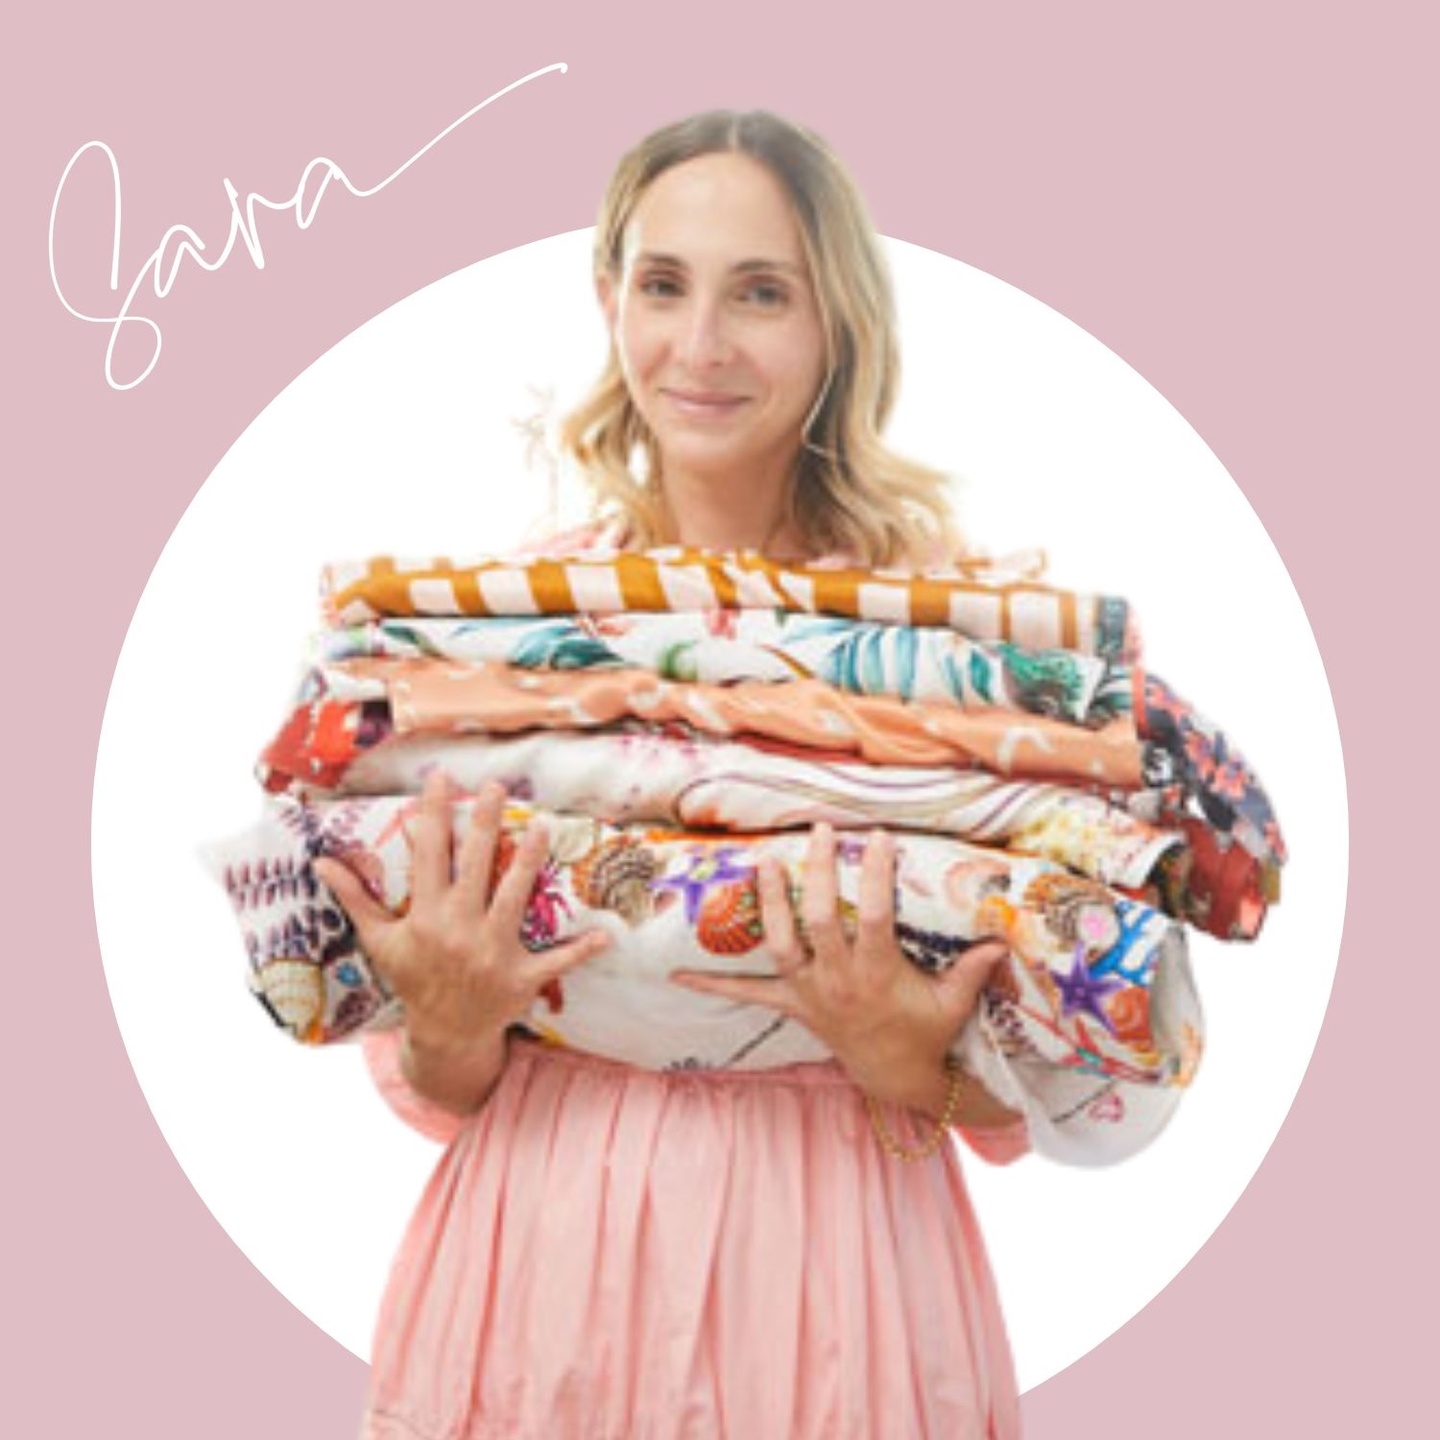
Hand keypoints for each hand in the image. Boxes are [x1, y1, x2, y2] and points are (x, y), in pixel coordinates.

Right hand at [313, 772, 610, 1059]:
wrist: (443, 1035)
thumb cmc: (414, 979)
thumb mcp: (381, 942)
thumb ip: (357, 899)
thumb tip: (321, 862)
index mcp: (425, 916)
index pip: (429, 855)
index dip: (433, 815)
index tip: (440, 778)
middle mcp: (458, 929)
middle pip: (475, 865)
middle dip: (485, 823)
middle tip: (497, 785)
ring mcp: (492, 952)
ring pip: (515, 897)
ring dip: (530, 862)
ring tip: (543, 826)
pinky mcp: (522, 976)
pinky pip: (556, 961)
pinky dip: (581, 949)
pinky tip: (607, 934)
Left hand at [670, 822, 1008, 1113]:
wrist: (896, 1077)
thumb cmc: (926, 1032)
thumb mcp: (952, 1004)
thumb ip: (972, 971)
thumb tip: (1001, 940)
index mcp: (878, 974)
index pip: (877, 917)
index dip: (876, 878)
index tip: (877, 839)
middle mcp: (838, 979)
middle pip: (821, 920)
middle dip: (818, 874)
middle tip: (819, 833)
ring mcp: (809, 991)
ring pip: (781, 943)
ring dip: (768, 903)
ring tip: (760, 861)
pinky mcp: (790, 1004)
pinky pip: (746, 996)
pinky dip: (711, 986)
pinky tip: (675, 976)